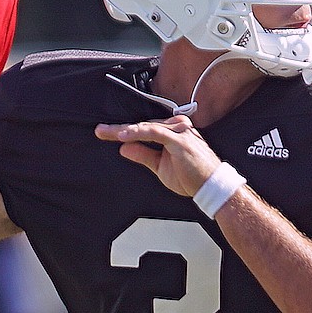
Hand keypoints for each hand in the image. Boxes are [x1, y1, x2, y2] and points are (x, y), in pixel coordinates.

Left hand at [95, 114, 220, 197]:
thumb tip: (124, 148)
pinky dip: (137, 133)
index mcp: (173, 131)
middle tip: (100, 131)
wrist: (211, 187)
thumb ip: (143, 154)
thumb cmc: (192, 177)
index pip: (144, 129)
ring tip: (106, 132)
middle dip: (119, 129)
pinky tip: (123, 136)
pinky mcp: (179, 139)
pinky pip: (154, 132)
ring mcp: (178, 131)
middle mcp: (176, 127)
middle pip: (142, 125)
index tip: (105, 133)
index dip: (123, 131)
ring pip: (146, 127)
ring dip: (124, 129)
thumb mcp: (159, 166)